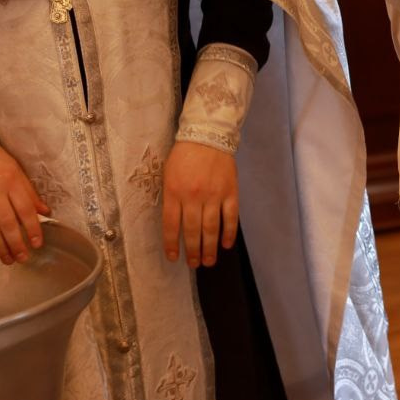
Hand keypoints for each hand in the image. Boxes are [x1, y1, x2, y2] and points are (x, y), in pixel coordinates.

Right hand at [0, 138, 49, 264]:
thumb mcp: (16, 170)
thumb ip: (29, 193)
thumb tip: (45, 213)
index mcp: (10, 181)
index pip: (25, 210)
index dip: (32, 229)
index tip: (37, 243)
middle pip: (7, 223)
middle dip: (17, 244)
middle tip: (24, 258)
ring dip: (0, 248)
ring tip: (9, 259)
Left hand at [162, 141, 238, 267]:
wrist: (208, 135)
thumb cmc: (184, 156)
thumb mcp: (168, 175)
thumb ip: (171, 198)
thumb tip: (174, 224)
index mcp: (174, 192)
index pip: (171, 225)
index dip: (172, 245)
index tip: (174, 258)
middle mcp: (193, 196)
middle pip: (192, 231)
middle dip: (192, 251)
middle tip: (194, 265)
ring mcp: (214, 195)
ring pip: (211, 229)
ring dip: (209, 248)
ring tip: (208, 262)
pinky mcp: (230, 192)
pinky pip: (230, 217)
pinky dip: (229, 233)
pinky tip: (226, 245)